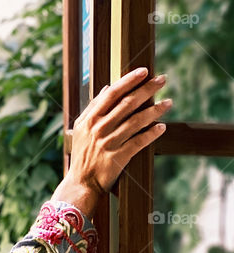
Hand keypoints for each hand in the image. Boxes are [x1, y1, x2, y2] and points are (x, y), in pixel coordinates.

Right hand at [68, 67, 170, 195]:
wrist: (82, 181)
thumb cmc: (83, 152)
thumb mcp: (82, 128)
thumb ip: (93, 107)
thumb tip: (107, 88)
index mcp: (90, 118)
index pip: (112, 94)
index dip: (128, 81)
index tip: (143, 71)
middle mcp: (100, 128)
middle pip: (127, 104)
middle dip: (146, 89)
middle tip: (162, 80)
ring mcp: (109, 142)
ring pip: (136, 121)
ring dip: (155, 110)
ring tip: (169, 102)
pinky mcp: (119, 156)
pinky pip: (139, 142)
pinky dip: (151, 133)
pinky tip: (162, 127)